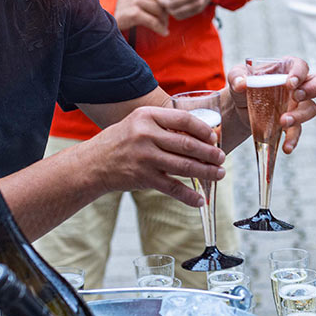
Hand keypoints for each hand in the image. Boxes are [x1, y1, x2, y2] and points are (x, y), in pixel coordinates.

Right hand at [89, 106, 226, 207]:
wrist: (93, 164)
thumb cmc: (121, 141)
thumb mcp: (139, 123)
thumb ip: (164, 125)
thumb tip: (201, 134)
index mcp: (147, 116)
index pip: (184, 120)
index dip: (204, 129)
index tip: (214, 137)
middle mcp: (146, 135)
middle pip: (188, 144)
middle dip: (210, 153)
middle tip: (222, 158)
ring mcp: (145, 158)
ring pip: (184, 166)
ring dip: (207, 172)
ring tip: (219, 174)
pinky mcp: (144, 178)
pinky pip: (173, 188)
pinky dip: (189, 196)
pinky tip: (200, 199)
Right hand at [113, 0, 170, 35]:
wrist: (110, 19)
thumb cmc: (129, 7)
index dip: (169, 0)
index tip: (169, 10)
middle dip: (167, 12)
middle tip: (167, 21)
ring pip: (159, 10)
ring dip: (164, 21)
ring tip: (164, 27)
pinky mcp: (133, 12)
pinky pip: (152, 21)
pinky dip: (159, 28)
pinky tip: (163, 32)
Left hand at [228, 57, 315, 153]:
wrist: (239, 106)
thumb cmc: (242, 84)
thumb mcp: (236, 76)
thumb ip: (237, 77)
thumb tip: (241, 84)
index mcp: (286, 68)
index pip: (300, 66)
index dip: (299, 73)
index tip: (290, 83)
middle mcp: (298, 85)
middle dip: (314, 89)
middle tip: (297, 96)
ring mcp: (297, 104)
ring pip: (311, 108)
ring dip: (300, 116)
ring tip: (283, 121)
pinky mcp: (292, 122)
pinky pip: (298, 131)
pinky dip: (293, 139)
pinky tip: (286, 147)